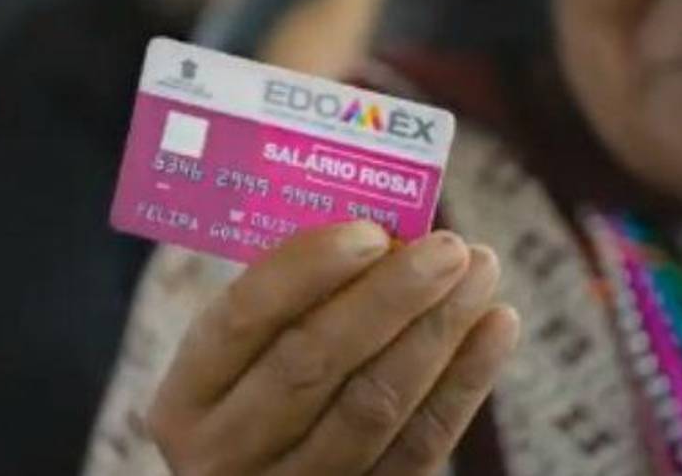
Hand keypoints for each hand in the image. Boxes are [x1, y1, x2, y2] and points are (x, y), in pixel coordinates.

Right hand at [147, 221, 519, 475]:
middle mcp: (227, 452)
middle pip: (312, 364)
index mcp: (186, 399)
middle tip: (448, 246)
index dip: (305, 269)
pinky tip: (495, 328)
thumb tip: (380, 232)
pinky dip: (464, 383)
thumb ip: (284, 306)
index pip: (241, 319)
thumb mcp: (236, 359)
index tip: (370, 230)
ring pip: (373, 407)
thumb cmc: (252, 394)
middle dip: (389, 297)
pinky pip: (420, 448)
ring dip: (437, 332)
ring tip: (480, 273)